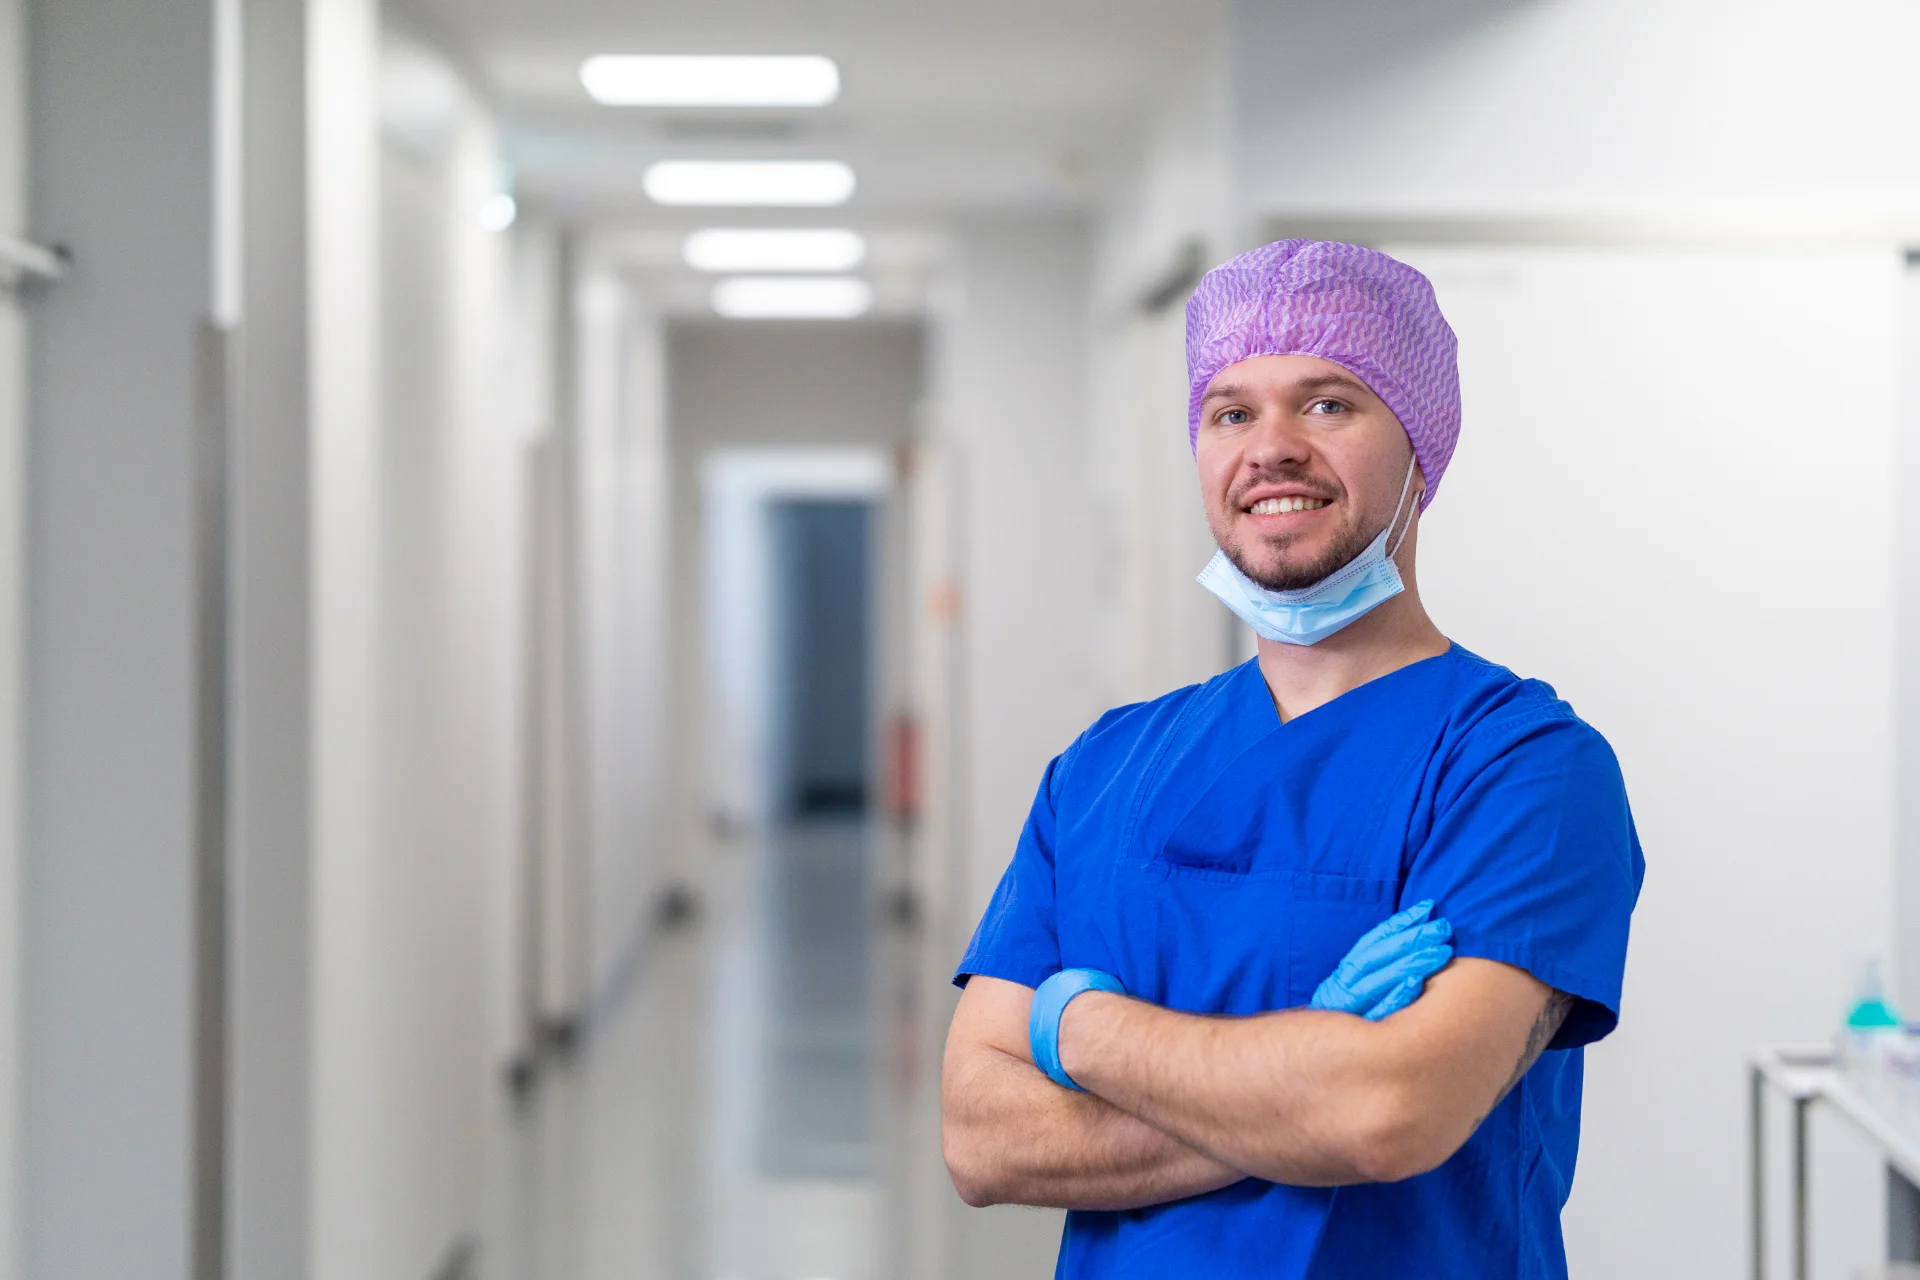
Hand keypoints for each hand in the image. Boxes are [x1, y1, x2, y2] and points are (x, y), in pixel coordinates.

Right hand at [1308, 899, 1452, 1020]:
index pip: (1372, 941)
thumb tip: (1408, 949)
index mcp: (1343, 975)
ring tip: (1441, 951)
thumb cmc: (1343, 1028)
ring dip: (1411, 962)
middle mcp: (1343, 986)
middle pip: (1379, 956)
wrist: (1314, 1060)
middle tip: (1443, 927)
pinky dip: (1396, 994)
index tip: (1426, 908)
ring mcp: (1349, 1008)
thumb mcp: (1349, 997)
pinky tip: (1416, 982)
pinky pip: (1380, 1010)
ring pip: (1380, 978)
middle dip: (1412, 938)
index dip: (1398, 923)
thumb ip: (1372, 976)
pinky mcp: (1358, 1031)